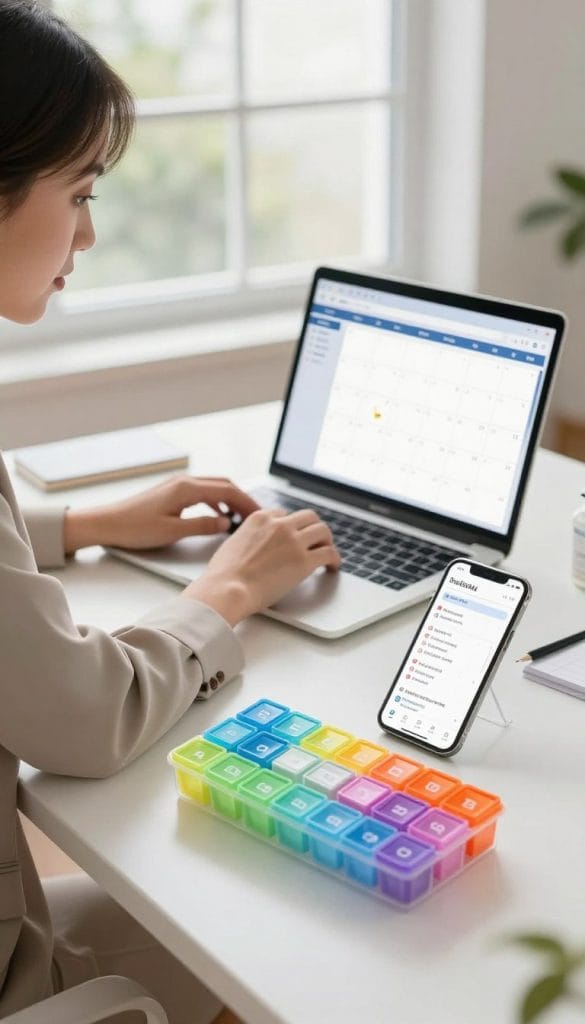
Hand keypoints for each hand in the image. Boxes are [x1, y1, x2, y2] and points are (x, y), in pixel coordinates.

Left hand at [63, 476, 259, 553]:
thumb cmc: (134, 528)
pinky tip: (217, 515)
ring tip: (241, 517)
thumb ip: (202, 526)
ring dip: (229, 499)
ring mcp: (177, 485)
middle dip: (242, 499)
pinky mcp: (171, 492)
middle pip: (223, 485)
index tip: (260, 514)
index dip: (247, 502)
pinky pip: (201, 492)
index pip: (227, 490)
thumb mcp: (172, 531)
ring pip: (213, 487)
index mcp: (186, 489)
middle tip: (257, 515)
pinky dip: (215, 501)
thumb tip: (225, 524)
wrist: (107, 523)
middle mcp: (183, 482)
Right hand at [183, 507, 340, 625]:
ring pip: (323, 530)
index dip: (292, 526)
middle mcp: (279, 525)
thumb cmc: (223, 574)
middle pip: (308, 517)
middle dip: (313, 528)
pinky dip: (335, 559)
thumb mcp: (232, 543)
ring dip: (327, 541)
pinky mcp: (304, 561)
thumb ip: (248, 539)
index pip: (285, 514)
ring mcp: (293, 541)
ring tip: (328, 552)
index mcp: (260, 518)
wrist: (227, 588)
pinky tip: (333, 567)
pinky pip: (329, 553)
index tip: (295, 535)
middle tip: (317, 540)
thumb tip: (252, 547)